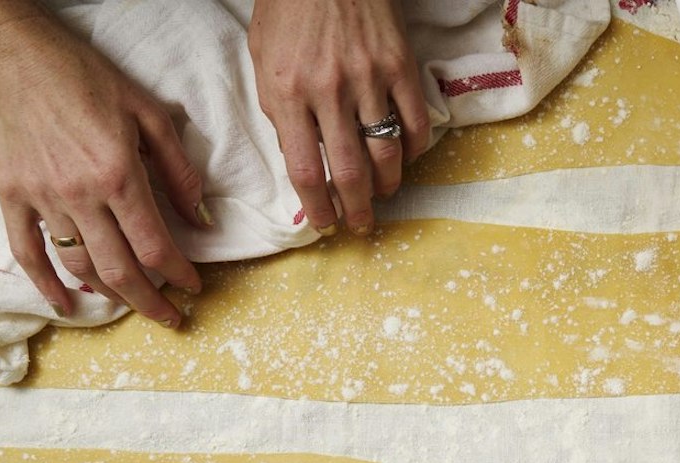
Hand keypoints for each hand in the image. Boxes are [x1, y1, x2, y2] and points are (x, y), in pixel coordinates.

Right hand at [0, 0, 204, 324]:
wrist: (12, 51)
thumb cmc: (83, 76)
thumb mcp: (146, 112)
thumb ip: (178, 170)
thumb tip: (202, 218)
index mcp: (118, 175)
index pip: (156, 247)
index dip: (180, 275)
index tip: (194, 287)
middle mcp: (79, 195)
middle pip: (121, 270)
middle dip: (152, 302)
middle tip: (172, 318)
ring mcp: (40, 198)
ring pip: (79, 266)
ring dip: (111, 297)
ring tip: (135, 307)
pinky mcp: (9, 195)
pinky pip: (28, 252)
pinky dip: (47, 285)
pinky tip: (67, 305)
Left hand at [248, 0, 432, 236]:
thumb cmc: (288, 11)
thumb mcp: (264, 60)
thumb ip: (279, 111)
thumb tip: (302, 160)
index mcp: (286, 92)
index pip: (304, 170)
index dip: (317, 208)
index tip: (324, 223)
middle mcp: (328, 91)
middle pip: (348, 172)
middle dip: (356, 208)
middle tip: (359, 224)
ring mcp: (368, 79)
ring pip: (386, 155)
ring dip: (386, 186)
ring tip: (382, 195)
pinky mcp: (400, 66)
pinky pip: (414, 123)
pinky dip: (413, 150)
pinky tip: (404, 158)